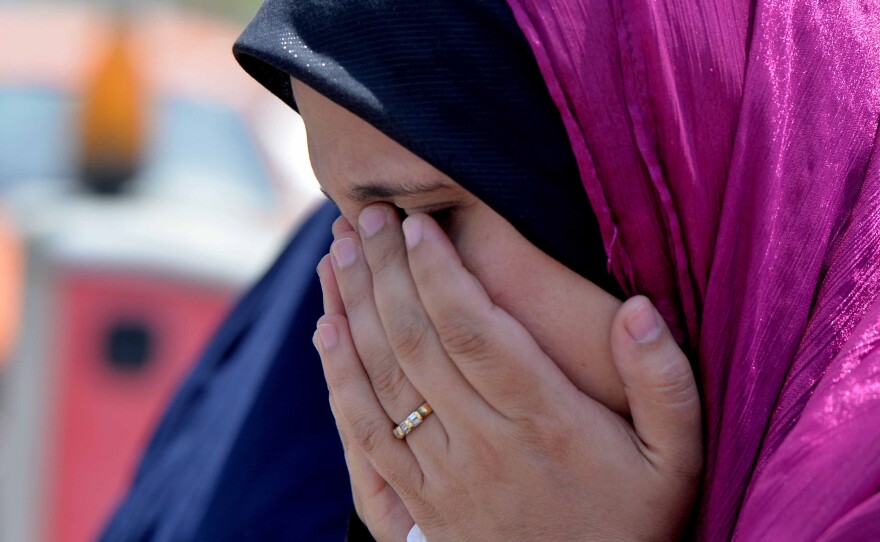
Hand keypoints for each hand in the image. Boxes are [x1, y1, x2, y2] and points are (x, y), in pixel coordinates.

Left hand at [315, 205, 702, 540]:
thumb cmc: (634, 521)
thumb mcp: (676, 458)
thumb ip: (664, 382)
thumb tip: (639, 309)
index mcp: (545, 421)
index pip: (475, 332)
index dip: (438, 274)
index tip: (414, 224)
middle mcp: (483, 444)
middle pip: (417, 344)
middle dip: (384, 272)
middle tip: (365, 216)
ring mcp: (442, 476)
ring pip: (381, 381)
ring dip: (351, 310)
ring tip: (335, 251)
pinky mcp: (417, 503)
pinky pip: (365, 435)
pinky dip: (338, 379)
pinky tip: (325, 331)